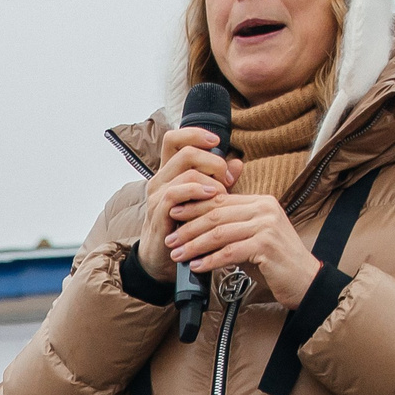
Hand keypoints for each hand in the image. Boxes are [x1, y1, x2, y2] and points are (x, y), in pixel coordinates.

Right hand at [135, 126, 234, 279]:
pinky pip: (175, 193)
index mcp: (169, 173)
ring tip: (223, 192)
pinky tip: (212, 198)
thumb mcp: (204, 201)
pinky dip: (197, 192)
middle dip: (213, 161)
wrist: (164, 260)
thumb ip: (219, 180)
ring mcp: (157, 196)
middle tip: (227, 178)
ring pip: (185, 171)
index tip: (217, 142)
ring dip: (210, 178)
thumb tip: (238, 162)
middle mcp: (160, 180)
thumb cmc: (185, 228)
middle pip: (185, 151)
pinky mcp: (158, 213)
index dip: (195, 134)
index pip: (175, 139)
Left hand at [168, 193, 323, 307]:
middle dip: (188, 228)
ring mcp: (267, 226)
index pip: (220, 200)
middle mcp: (265, 209)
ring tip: (178, 254)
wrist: (305, 282)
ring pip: (219, 233)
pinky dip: (209, 260)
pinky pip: (229, 252)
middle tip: (170, 239)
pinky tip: (196, 266)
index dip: (194, 207)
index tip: (173, 216)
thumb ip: (231, 228)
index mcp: (261, 202)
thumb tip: (196, 227)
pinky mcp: (267, 246)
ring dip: (194, 245)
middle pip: (216, 215)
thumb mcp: (252, 238)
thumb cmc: (276, 263)